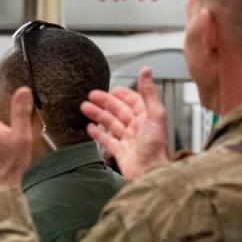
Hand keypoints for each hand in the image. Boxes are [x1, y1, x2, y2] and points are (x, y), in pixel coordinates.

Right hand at [81, 66, 169, 181]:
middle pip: (119, 111)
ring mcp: (128, 140)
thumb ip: (149, 92)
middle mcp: (137, 127)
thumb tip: (146, 70)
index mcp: (147, 117)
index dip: (123, 94)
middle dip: (105, 103)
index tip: (113, 89)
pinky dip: (98, 133)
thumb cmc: (156, 146)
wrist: (150, 172)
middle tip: (91, 95)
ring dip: (98, 115)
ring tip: (84, 108)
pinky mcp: (120, 152)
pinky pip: (107, 140)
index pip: (134, 101)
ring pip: (110, 124)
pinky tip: (90, 128)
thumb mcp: (154, 114)